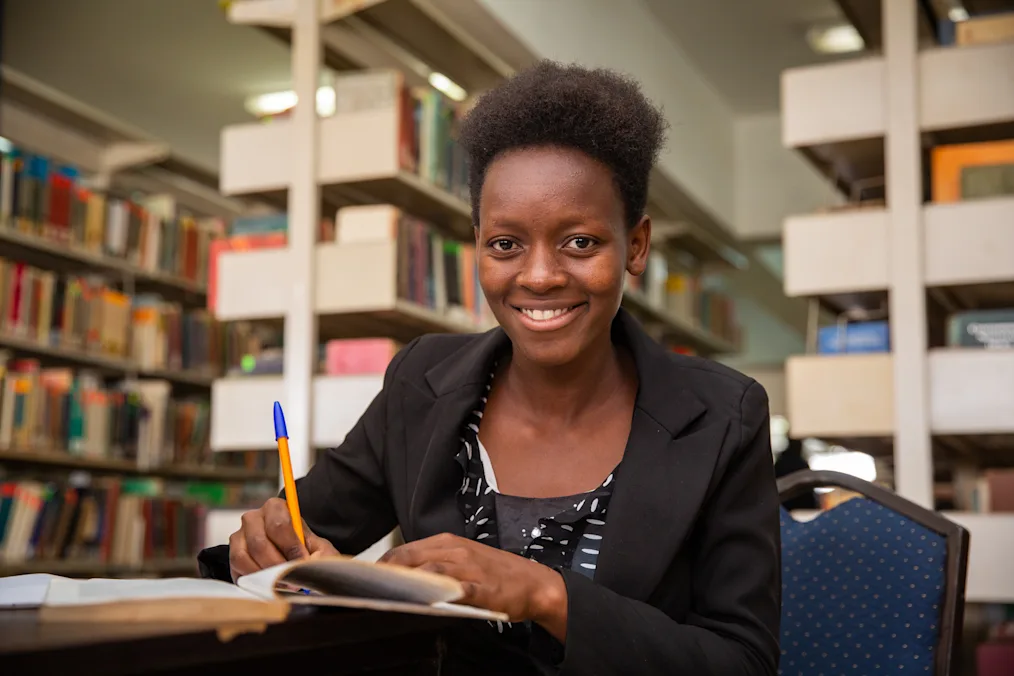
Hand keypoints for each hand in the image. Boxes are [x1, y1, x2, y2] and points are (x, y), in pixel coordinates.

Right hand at [229, 497, 338, 581]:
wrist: (291, 556)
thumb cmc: (304, 549)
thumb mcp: (319, 548)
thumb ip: (321, 555)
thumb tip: (310, 565)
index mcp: (276, 508)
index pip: (279, 526)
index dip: (291, 547)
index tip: (301, 563)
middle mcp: (253, 518)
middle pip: (259, 543)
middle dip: (277, 565)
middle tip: (291, 579)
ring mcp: (239, 535)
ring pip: (244, 557)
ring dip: (263, 574)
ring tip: (280, 583)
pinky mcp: (232, 554)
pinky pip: (236, 568)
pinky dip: (252, 579)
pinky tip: (267, 583)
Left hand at [378, 533, 566, 631]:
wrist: (534, 583)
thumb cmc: (497, 573)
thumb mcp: (465, 558)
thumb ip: (438, 562)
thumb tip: (404, 573)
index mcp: (450, 542)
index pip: (407, 548)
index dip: (385, 562)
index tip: (367, 577)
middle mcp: (457, 551)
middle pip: (413, 557)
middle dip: (388, 572)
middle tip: (367, 588)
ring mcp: (470, 569)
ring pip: (430, 570)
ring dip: (407, 581)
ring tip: (387, 594)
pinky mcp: (482, 589)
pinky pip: (457, 589)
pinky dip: (440, 594)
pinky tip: (425, 602)